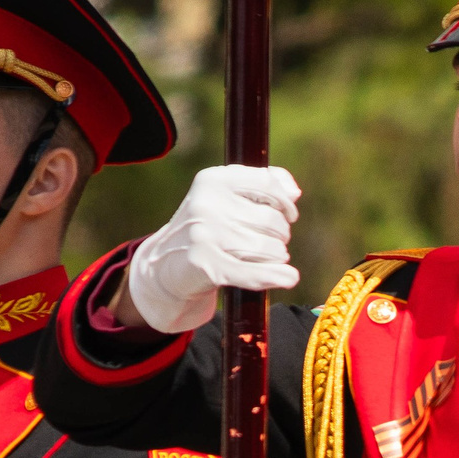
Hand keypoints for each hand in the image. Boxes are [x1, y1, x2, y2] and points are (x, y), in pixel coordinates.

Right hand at [125, 166, 301, 333]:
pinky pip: (254, 272)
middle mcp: (206, 204)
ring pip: (268, 247)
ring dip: (277, 256)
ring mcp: (205, 235)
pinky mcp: (207, 266)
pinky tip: (288, 277)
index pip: (267, 183)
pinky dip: (276, 276)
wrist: (164, 265)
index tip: (289, 215)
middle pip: (272, 219)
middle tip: (269, 242)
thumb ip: (262, 186)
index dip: (285, 203)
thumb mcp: (226, 198)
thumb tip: (294, 192)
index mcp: (213, 180)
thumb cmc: (206, 228)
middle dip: (280, 234)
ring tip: (265, 258)